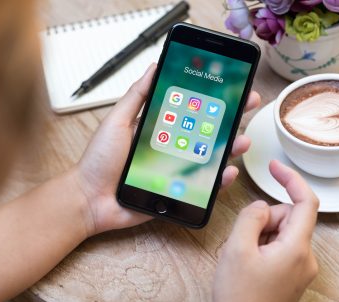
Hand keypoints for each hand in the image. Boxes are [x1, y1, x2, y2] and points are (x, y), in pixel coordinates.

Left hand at [76, 63, 260, 235]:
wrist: (90, 198)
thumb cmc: (99, 160)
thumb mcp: (117, 121)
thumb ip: (136, 96)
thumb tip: (154, 67)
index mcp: (159, 128)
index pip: (191, 109)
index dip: (211, 98)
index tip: (230, 85)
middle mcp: (171, 147)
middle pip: (207, 131)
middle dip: (230, 117)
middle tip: (249, 104)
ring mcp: (176, 170)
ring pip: (210, 157)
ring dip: (230, 147)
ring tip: (242, 140)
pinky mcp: (177, 192)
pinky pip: (203, 186)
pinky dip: (219, 180)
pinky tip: (227, 172)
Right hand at [213, 160, 319, 301]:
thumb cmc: (240, 296)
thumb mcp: (237, 248)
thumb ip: (251, 216)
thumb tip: (262, 206)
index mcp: (296, 248)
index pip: (305, 202)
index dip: (291, 179)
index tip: (275, 168)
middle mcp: (305, 257)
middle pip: (287, 217)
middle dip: (263, 219)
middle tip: (243, 240)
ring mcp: (299, 267)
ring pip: (280, 231)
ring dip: (260, 235)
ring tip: (244, 256)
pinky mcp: (291, 273)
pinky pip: (279, 246)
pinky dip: (262, 246)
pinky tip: (248, 263)